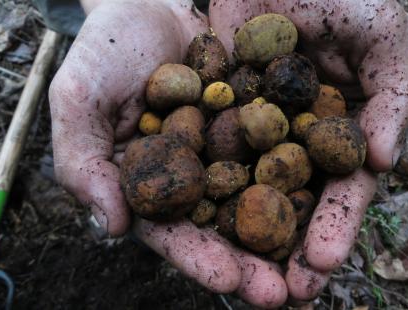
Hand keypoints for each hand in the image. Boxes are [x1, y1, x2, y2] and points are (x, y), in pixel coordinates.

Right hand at [50, 1, 288, 306]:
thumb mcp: (78, 100)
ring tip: (316, 262)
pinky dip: (305, 172)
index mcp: (151, 184)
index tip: (230, 281)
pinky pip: (283, 147)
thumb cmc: (103, 53)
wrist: (144, 5)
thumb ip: (83, 163)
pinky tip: (329, 194)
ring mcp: (227, 148)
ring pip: (259, 197)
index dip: (200, 259)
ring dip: (286, 231)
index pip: (173, 232)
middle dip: (253, 261)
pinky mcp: (255, 120)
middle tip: (285, 295)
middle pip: (224, 227)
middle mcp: (193, 175)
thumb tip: (110, 227)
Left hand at [210, 0, 407, 300]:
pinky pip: (210, 151)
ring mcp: (257, 125)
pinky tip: (194, 222)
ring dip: (246, 233)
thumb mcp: (382, 34)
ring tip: (237, 277)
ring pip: (250, 187)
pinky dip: (203, 185)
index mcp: (342, 127)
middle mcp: (299, 135)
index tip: (322, 264)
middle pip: (294, 200)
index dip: (334, 226)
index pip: (341, 188)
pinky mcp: (219, 109)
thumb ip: (393, 97)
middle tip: (280, 294)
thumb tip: (386, 163)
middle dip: (289, 247)